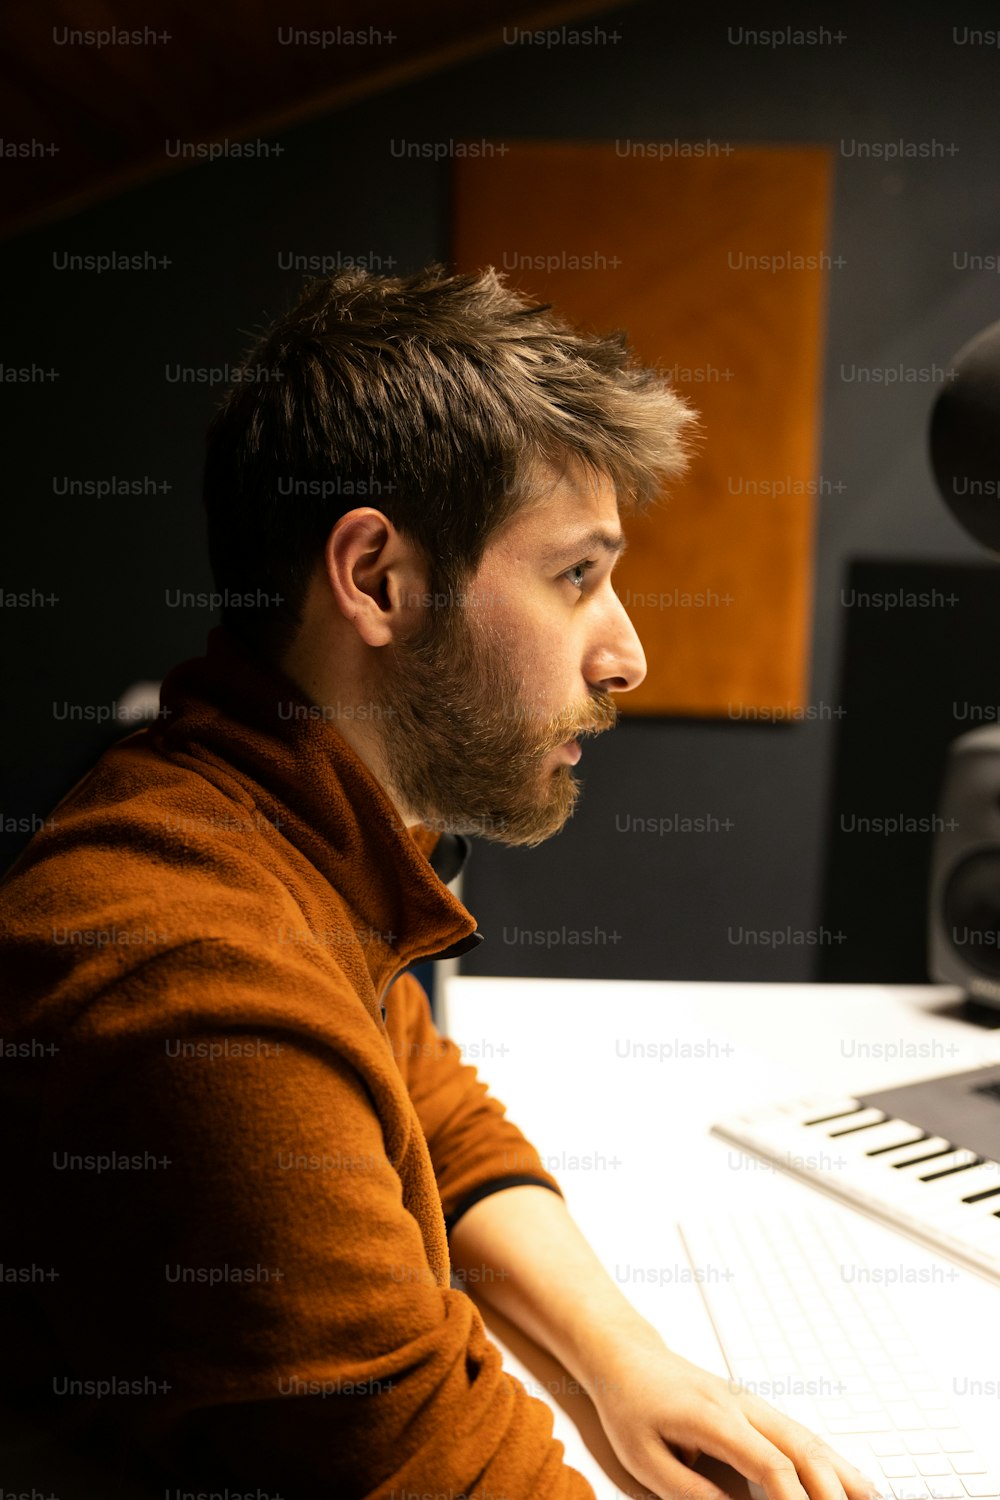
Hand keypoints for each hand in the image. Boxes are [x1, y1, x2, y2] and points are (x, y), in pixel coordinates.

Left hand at [589, 1336, 881, 1499]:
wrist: (628, 1357)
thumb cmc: (632, 1405)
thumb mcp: (643, 1455)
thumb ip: (685, 1488)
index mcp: (713, 1416)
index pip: (768, 1460)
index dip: (793, 1498)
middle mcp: (741, 1406)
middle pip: (801, 1446)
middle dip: (834, 1489)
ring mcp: (753, 1405)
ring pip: (810, 1438)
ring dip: (845, 1474)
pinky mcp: (756, 1410)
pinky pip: (801, 1435)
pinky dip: (832, 1460)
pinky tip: (852, 1482)